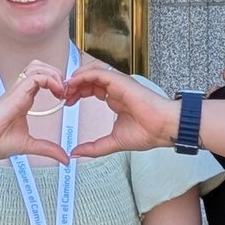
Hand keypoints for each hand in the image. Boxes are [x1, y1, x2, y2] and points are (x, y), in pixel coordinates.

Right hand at [0, 60, 68, 163]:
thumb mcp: (28, 145)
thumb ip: (47, 149)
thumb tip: (65, 159)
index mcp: (23, 101)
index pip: (42, 81)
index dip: (57, 85)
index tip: (66, 100)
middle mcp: (20, 92)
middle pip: (40, 68)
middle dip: (57, 75)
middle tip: (66, 92)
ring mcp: (17, 90)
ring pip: (37, 67)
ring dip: (54, 75)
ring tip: (62, 91)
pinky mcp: (16, 92)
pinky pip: (36, 76)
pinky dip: (50, 80)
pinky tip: (57, 93)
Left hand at [63, 66, 177, 158]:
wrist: (162, 129)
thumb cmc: (147, 133)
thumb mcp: (113, 142)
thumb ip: (94, 148)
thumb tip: (76, 153)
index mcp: (116, 99)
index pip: (92, 88)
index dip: (77, 93)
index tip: (66, 102)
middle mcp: (116, 88)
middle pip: (89, 79)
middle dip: (73, 85)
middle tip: (62, 95)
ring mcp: (119, 83)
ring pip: (92, 71)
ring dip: (76, 78)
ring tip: (66, 88)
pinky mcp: (121, 81)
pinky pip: (98, 72)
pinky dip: (84, 76)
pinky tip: (74, 84)